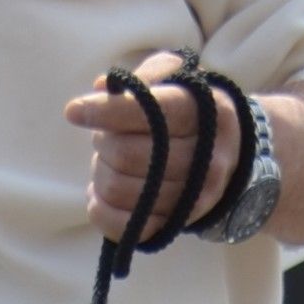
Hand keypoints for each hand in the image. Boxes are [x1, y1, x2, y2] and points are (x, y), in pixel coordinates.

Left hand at [63, 49, 245, 242]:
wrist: (230, 153)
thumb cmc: (191, 107)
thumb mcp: (177, 76)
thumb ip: (143, 76)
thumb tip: (102, 88)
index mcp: (207, 113)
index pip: (152, 112)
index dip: (107, 111)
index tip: (73, 111)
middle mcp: (206, 158)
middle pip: (127, 154)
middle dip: (103, 141)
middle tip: (106, 135)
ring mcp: (193, 197)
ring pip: (119, 189)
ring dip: (100, 172)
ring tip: (107, 160)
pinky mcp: (175, 224)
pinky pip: (125, 227)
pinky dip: (101, 210)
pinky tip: (98, 192)